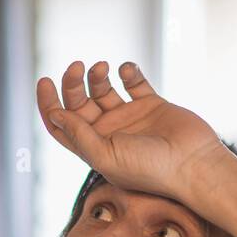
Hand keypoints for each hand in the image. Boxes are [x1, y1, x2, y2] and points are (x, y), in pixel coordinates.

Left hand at [36, 60, 226, 200]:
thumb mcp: (105, 156)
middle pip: (79, 103)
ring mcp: (130, 118)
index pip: (61, 125)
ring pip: (103, 89)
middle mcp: (108, 132)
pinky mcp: (152, 105)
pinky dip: (128, 71)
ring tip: (101, 68)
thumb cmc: (149, 169)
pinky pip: (134, 82)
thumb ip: (79, 135)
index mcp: (93, 148)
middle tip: (77, 67)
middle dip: (72, 83)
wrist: (191, 164)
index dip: (48, 104)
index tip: (45, 81)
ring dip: (97, 75)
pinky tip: (127, 70)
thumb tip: (55, 114)